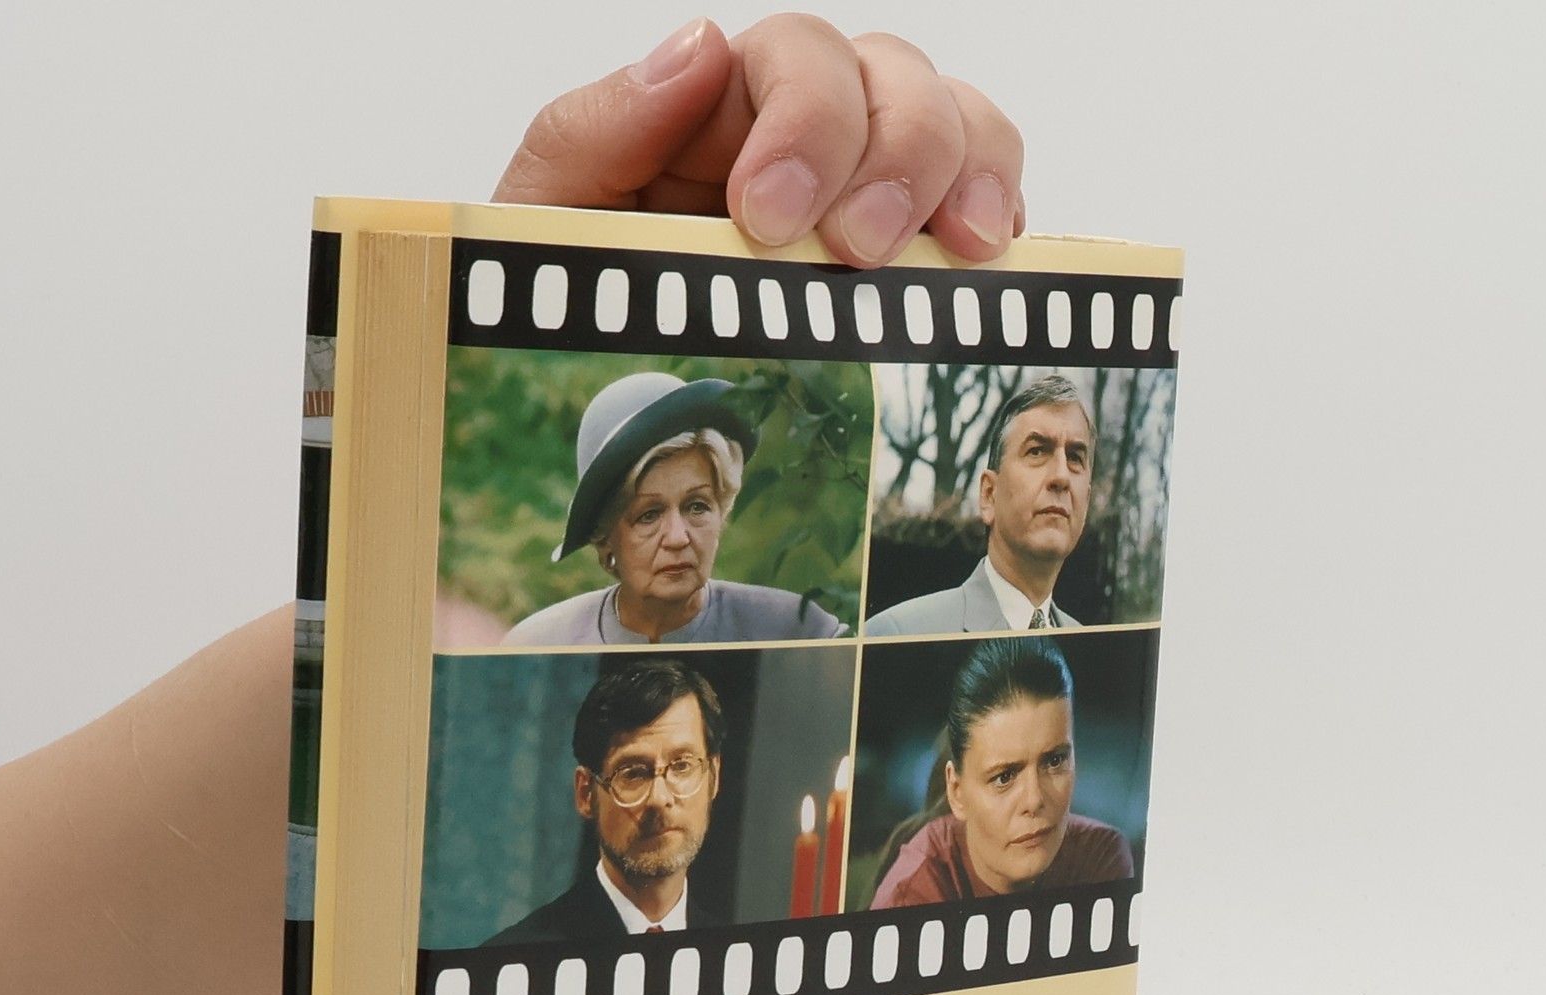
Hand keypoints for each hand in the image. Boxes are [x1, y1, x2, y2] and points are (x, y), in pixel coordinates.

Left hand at [494, 15, 1024, 268]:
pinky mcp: (914, 252)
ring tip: (956, 251)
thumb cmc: (573, 301)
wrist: (601, 396)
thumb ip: (596, 130)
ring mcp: (869, 187)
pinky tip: (985, 265)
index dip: (805, 121)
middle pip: (894, 78)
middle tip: (857, 251)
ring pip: (957, 124)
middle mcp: (808, 130)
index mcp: (722, 106)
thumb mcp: (546, 217)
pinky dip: (999, 218)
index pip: (797, 56)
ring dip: (967, 175)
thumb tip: (699, 46)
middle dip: (894, 156)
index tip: (769, 218)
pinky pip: (983, 198)